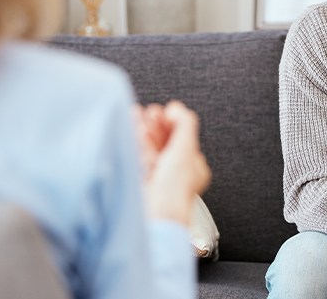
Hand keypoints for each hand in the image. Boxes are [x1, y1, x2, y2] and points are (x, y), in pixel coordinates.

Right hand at [134, 101, 211, 224]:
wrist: (155, 217)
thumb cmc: (173, 190)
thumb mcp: (185, 150)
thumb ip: (184, 125)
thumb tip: (177, 108)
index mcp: (194, 169)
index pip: (184, 140)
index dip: (173, 123)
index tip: (165, 111)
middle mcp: (176, 174)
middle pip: (165, 142)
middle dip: (156, 125)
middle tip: (149, 111)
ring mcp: (157, 179)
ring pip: (150, 148)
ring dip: (144, 129)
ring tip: (137, 113)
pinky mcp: (140, 183)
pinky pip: (138, 157)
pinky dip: (135, 140)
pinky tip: (132, 127)